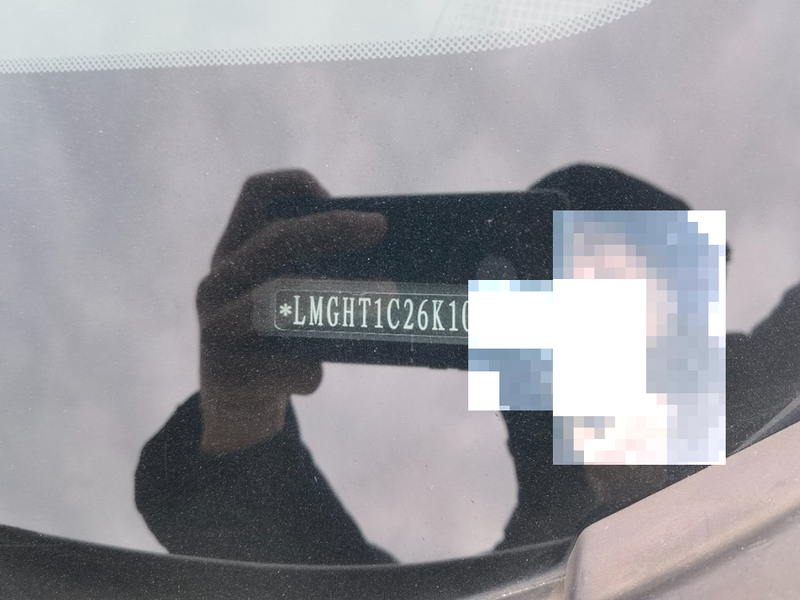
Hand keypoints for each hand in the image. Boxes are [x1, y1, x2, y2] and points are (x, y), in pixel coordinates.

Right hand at [195, 170, 386, 453]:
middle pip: (276, 239)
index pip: (255, 195)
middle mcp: (217, 283)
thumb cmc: (276, 345)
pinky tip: (311, 378)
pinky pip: (285, 365)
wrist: (235, 410)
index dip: (295, 184)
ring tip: (384, 301)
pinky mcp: (227, 373)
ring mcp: (216, 327)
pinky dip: (309, 372)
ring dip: (336, 298)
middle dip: (331, 228)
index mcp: (234, 254)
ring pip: (279, 299)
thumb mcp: (284, 301)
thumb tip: (390, 260)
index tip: (333, 195)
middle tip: (379, 228)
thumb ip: (315, 275)